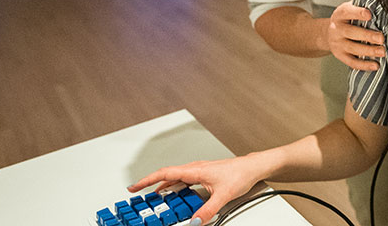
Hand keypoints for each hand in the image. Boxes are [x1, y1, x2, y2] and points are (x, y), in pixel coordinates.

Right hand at [128, 156, 261, 223]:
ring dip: (162, 187)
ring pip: (174, 178)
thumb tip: (194, 221)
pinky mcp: (202, 175)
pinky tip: (173, 195)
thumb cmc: (240, 173)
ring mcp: (198, 171)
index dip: (147, 180)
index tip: (134, 186)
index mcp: (195, 170)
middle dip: (150, 184)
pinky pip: (182, 181)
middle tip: (138, 194)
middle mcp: (195, 169)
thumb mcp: (223, 195)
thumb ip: (207, 210)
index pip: (165, 173)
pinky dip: (173, 188)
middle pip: (166, 175)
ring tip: (152, 198)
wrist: (252, 167)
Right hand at [326, 1, 384, 70]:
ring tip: (382, 51)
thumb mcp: (350, 8)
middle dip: (367, 35)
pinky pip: (352, 62)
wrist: (328, 33)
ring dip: (369, 50)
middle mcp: (336, 29)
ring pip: (353, 48)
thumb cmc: (346, 19)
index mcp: (339, 14)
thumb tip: (381, 2)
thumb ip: (362, 5)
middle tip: (381, 38)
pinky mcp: (340, 56)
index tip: (370, 14)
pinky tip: (376, 65)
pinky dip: (364, 65)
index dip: (358, 13)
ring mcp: (337, 44)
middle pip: (351, 32)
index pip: (347, 12)